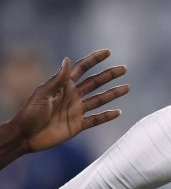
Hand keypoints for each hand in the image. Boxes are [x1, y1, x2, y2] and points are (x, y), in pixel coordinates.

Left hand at [12, 48, 128, 153]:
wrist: (25, 136)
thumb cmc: (29, 113)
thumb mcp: (42, 94)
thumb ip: (58, 79)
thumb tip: (68, 60)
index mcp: (63, 86)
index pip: (82, 69)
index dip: (94, 60)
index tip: (107, 52)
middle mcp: (72, 96)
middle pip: (95, 83)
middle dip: (109, 75)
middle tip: (124, 68)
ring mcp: (76, 110)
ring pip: (99, 100)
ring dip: (113, 93)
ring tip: (127, 88)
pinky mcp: (77, 125)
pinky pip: (96, 119)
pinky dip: (107, 116)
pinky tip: (118, 112)